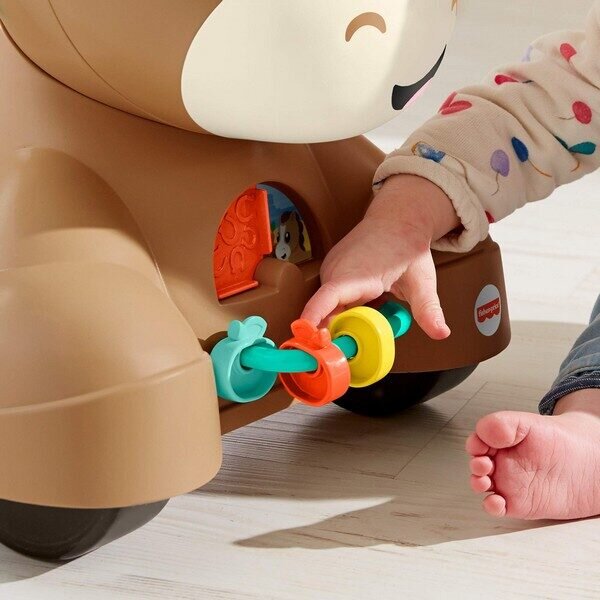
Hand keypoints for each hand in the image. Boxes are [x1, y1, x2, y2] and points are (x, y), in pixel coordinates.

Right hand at [302, 175, 459, 339]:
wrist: (397, 218)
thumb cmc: (407, 246)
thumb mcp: (422, 280)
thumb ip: (428, 310)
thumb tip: (442, 333)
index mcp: (357, 274)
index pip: (328, 298)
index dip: (314, 317)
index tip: (306, 336)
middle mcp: (336, 272)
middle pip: (328, 314)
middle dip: (341, 333)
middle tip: (364, 343)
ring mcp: (330, 272)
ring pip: (330, 309)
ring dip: (347, 320)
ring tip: (376, 309)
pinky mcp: (331, 274)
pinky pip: (332, 301)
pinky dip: (346, 310)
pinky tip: (368, 301)